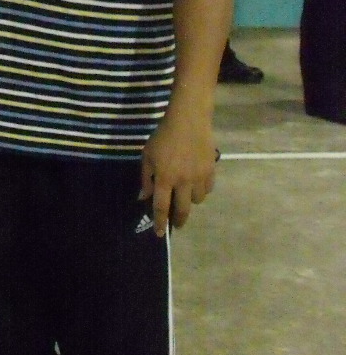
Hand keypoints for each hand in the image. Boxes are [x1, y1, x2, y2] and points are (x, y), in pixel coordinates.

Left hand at [139, 110, 216, 235]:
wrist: (188, 121)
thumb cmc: (163, 136)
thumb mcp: (147, 155)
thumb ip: (146, 178)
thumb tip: (143, 197)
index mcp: (164, 178)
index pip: (161, 206)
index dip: (159, 222)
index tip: (159, 234)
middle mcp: (182, 182)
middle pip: (182, 210)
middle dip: (178, 220)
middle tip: (176, 224)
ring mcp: (199, 178)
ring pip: (196, 200)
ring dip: (188, 201)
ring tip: (183, 194)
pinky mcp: (211, 172)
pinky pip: (207, 190)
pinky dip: (200, 190)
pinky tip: (195, 184)